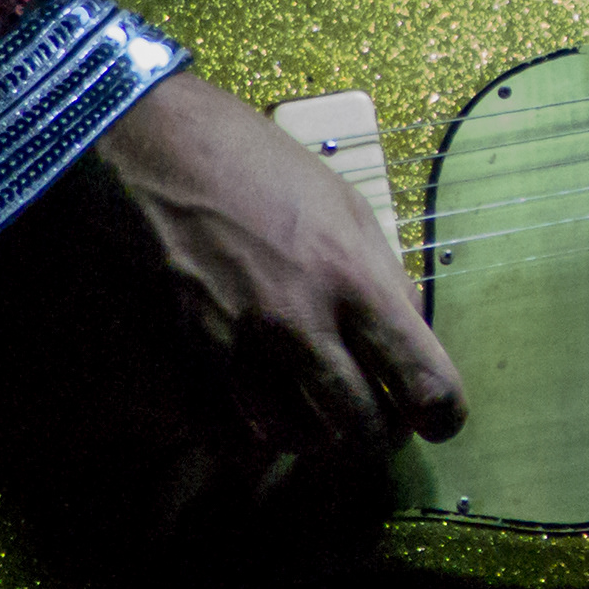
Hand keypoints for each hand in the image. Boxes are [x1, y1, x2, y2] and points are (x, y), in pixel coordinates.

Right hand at [0, 70, 464, 577]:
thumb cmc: (252, 162)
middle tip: (381, 419)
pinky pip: (233, 436)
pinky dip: (255, 432)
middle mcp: (297, 322)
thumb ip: (381, 277)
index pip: (423, 382)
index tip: (438, 415)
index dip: (442, 413)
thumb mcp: (342, 203)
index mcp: (350, 275)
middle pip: (363, 430)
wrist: (147, 148)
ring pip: (299, 440)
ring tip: (319, 404)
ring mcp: (234, 351)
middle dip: (382, 433)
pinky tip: (261, 403)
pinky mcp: (180, 365)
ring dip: (319, 432)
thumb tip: (411, 337)